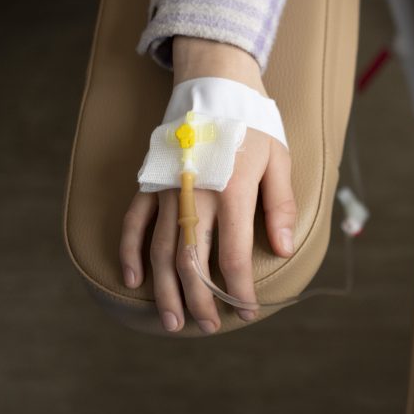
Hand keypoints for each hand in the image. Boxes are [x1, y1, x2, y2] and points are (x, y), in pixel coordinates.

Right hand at [118, 36, 296, 332]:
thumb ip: (279, 206)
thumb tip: (282, 249)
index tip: (246, 310)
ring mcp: (168, 191)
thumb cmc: (253, 127)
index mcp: (232, 192)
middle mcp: (196, 196)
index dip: (239, 288)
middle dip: (200, 300)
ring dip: (166, 289)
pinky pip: (134, 223)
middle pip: (193, 262)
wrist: (215, 87)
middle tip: (209, 326)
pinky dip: (131, 252)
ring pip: (162, 251)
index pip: (233, 254)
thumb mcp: (278, 161)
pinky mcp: (151, 184)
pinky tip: (133, 279)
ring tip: (173, 320)